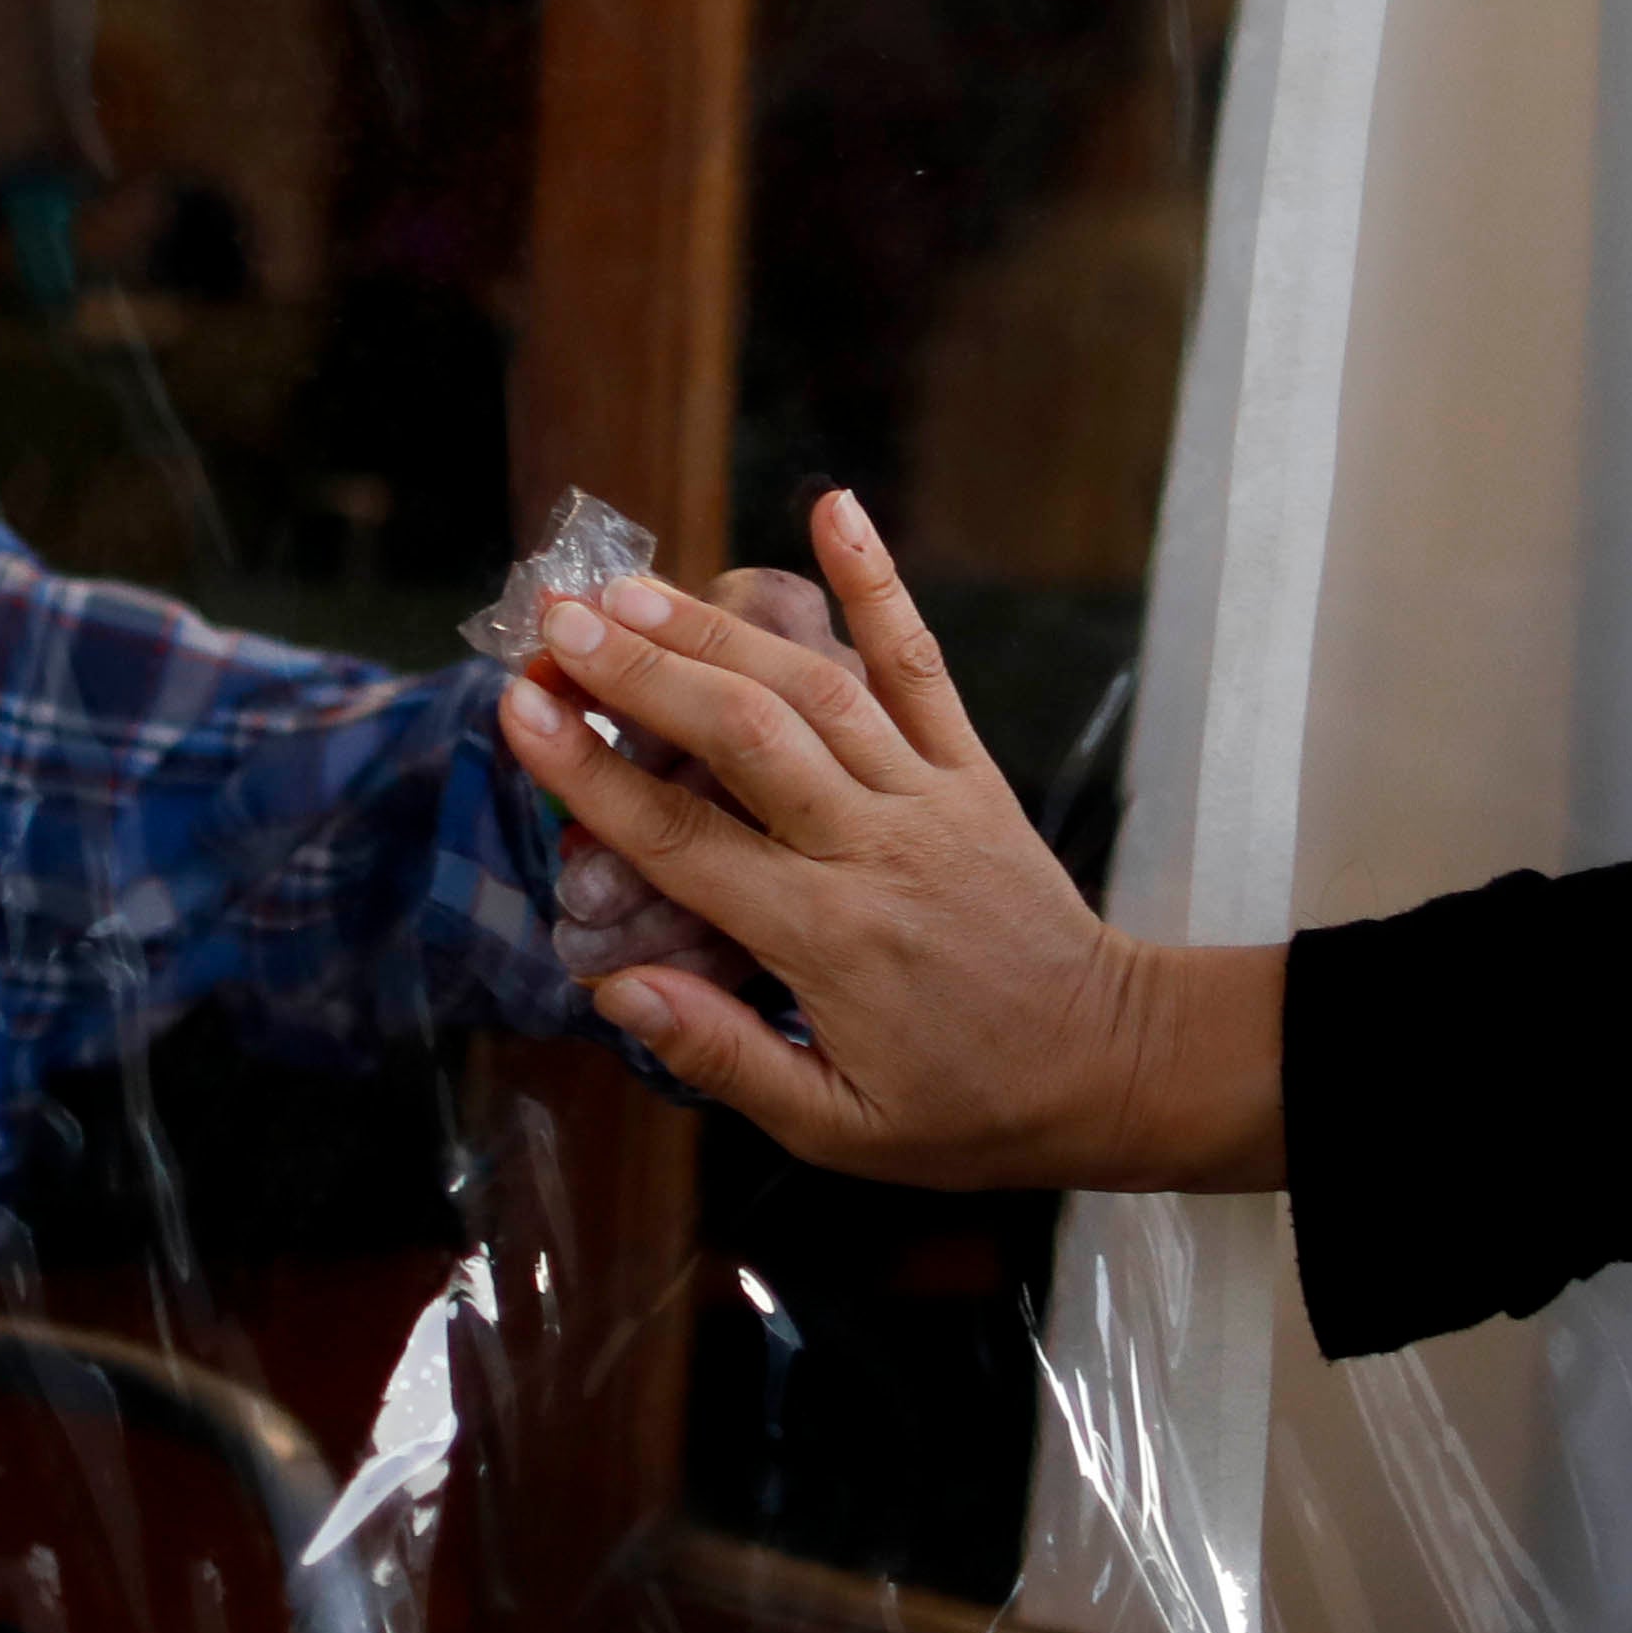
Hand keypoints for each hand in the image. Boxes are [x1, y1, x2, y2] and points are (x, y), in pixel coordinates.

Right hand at [487, 490, 1285, 1193]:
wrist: (1111, 1066)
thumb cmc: (963, 1110)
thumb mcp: (834, 1126)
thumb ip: (724, 1054)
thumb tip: (614, 988)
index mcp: (829, 943)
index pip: (686, 845)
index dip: (594, 776)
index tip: (520, 712)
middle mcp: (875, 850)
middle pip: (742, 740)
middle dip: (641, 674)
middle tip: (553, 624)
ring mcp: (930, 796)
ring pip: (814, 690)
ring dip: (718, 629)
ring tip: (628, 586)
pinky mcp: (974, 771)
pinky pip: (922, 665)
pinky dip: (878, 583)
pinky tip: (832, 507)